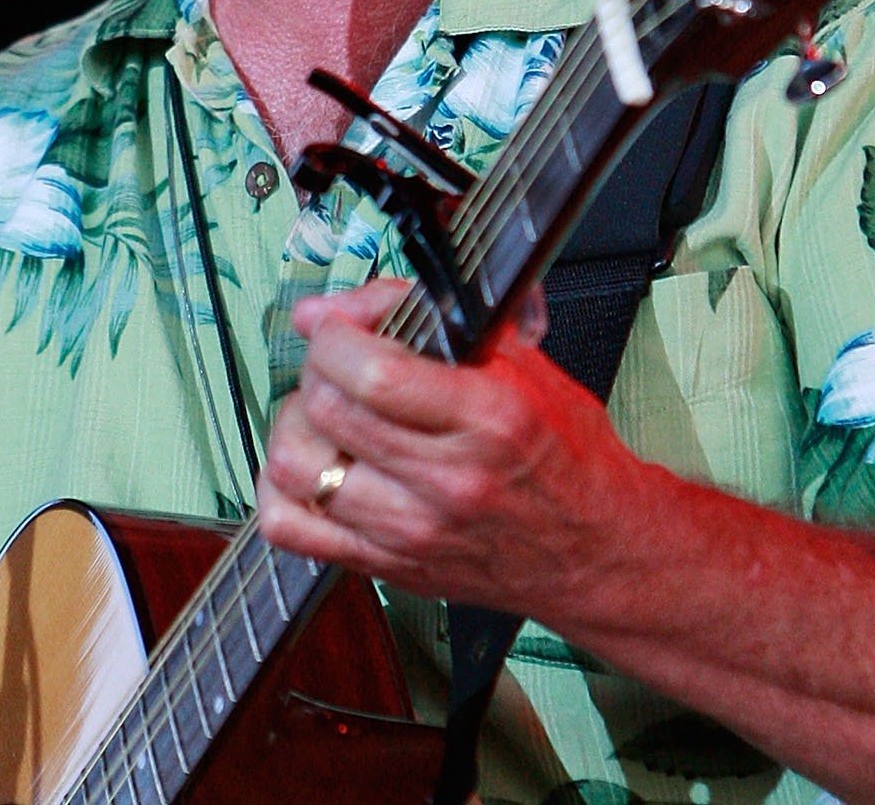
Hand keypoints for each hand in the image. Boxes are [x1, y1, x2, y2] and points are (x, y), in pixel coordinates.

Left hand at [255, 278, 648, 621]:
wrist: (595, 549)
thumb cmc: (564, 455)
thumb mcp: (522, 363)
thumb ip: (431, 321)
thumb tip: (339, 308)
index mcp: (489, 418)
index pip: (373, 371)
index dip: (336, 333)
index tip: (338, 322)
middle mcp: (448, 479)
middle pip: (327, 409)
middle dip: (317, 365)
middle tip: (335, 358)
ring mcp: (413, 531)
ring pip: (298, 467)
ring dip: (294, 423)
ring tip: (322, 411)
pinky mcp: (388, 566)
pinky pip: (291, 529)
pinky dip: (279, 489)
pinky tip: (310, 464)